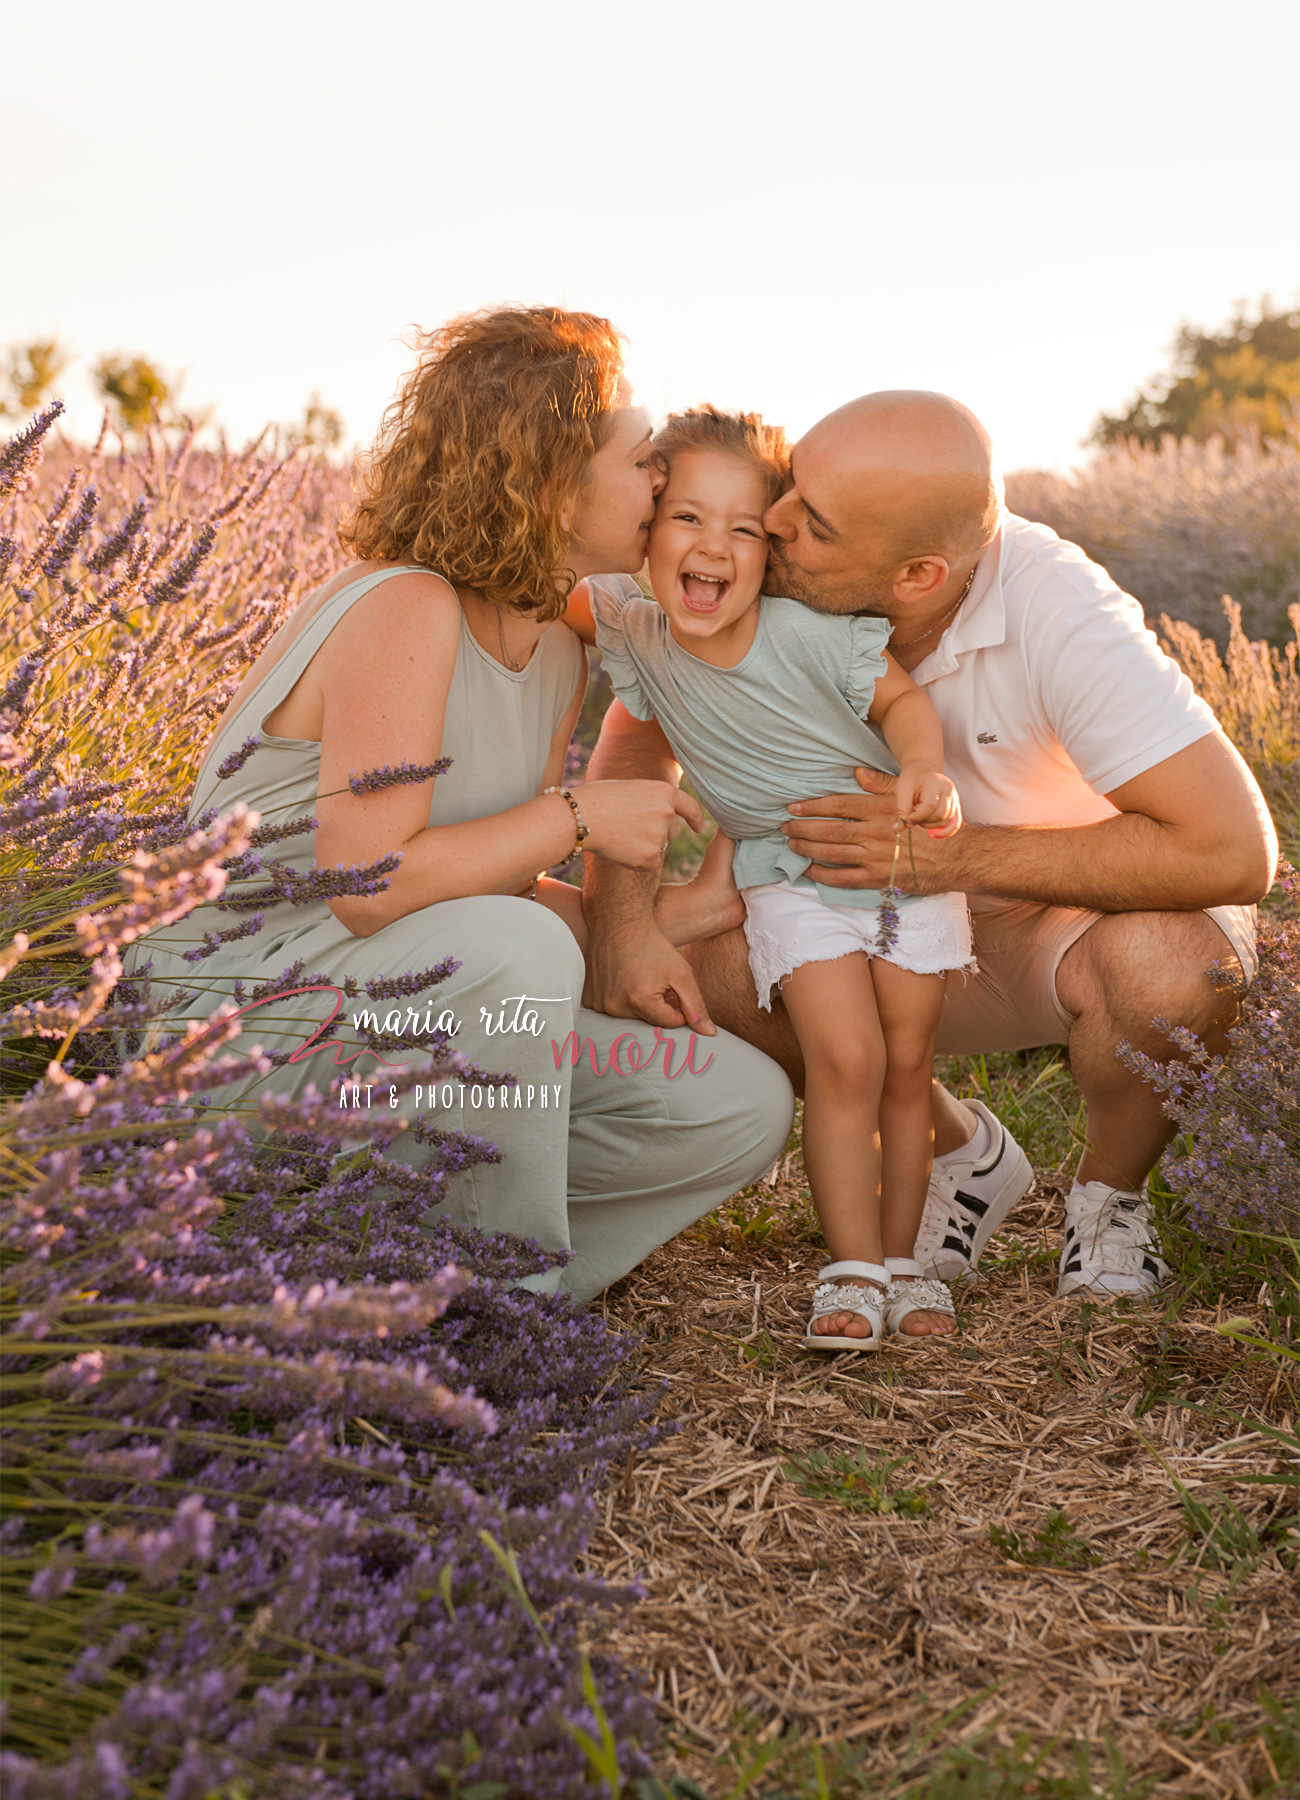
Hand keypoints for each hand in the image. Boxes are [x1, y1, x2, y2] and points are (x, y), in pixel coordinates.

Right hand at [569, 780, 702, 870]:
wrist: (580, 818)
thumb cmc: (598, 799)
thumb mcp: (632, 789)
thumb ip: (652, 801)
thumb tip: (665, 817)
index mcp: (664, 792)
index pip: (690, 806)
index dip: (696, 819)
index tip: (699, 828)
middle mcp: (667, 814)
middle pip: (672, 831)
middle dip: (658, 832)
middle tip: (628, 827)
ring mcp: (660, 836)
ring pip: (659, 847)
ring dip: (645, 846)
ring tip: (620, 835)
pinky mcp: (650, 858)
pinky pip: (649, 864)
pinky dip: (636, 861)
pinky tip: (619, 849)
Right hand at [583, 902, 716, 1032]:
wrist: (619, 921)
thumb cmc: (653, 944)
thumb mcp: (682, 972)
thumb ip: (696, 1005)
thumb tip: (709, 1034)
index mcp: (640, 1001)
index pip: (671, 1023)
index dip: (678, 1006)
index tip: (674, 987)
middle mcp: (616, 1006)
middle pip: (650, 1021)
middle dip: (659, 1005)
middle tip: (657, 980)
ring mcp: (599, 1003)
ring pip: (631, 1016)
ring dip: (640, 1002)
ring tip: (639, 977)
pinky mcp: (589, 998)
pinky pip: (612, 1009)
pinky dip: (620, 999)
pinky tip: (623, 978)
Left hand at [782, 767, 959, 891]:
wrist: (956, 855)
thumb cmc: (931, 822)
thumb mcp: (908, 795)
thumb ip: (880, 783)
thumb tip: (856, 772)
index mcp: (879, 809)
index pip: (837, 805)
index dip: (811, 807)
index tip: (792, 808)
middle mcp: (873, 832)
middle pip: (828, 830)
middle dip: (801, 829)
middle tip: (784, 828)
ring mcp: (875, 857)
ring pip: (831, 853)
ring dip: (807, 849)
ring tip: (792, 846)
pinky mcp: (879, 878)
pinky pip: (843, 878)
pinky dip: (822, 875)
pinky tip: (808, 871)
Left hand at [895, 763, 961, 838]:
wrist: (922, 772)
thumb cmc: (911, 780)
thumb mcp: (902, 791)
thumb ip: (901, 811)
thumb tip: (897, 830)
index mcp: (936, 782)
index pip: (930, 805)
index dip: (917, 816)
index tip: (907, 818)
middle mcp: (949, 790)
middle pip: (939, 815)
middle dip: (923, 821)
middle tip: (912, 817)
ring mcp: (955, 799)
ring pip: (946, 821)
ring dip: (930, 826)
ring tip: (919, 818)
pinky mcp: (956, 807)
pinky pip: (955, 824)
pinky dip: (944, 832)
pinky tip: (932, 834)